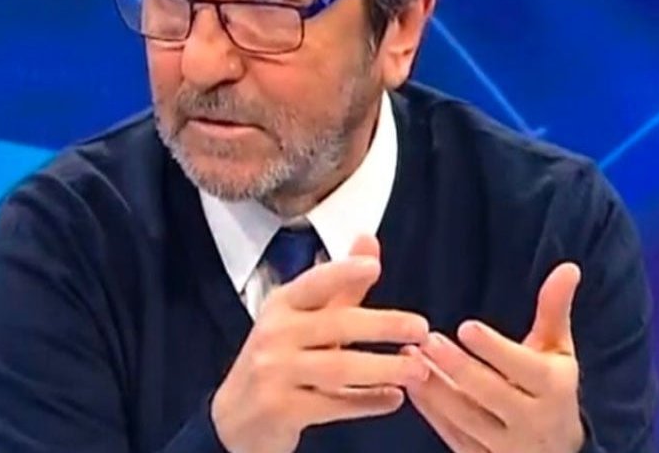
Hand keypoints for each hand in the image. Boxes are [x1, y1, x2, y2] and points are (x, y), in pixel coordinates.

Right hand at [211, 235, 430, 452]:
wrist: (237, 417)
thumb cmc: (278, 359)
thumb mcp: (302, 319)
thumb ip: (341, 285)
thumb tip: (368, 240)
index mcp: (282, 305)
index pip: (314, 283)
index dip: (342, 272)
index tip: (373, 266)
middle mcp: (275, 334)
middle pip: (336, 325)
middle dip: (384, 325)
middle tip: (421, 328)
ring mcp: (275, 372)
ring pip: (339, 368)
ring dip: (384, 368)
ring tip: (417, 369)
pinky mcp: (282, 409)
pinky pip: (334, 404)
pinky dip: (368, 403)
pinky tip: (394, 399)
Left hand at [405, 263, 584, 452]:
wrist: (557, 451)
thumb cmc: (552, 387)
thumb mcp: (558, 350)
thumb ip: (555, 309)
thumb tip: (568, 266)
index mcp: (554, 388)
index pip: (525, 368)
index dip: (495, 349)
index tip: (466, 327)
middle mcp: (533, 420)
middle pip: (492, 394)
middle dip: (458, 368)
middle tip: (427, 339)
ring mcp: (506, 446)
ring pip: (467, 418)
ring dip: (436, 388)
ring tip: (410, 357)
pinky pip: (453, 436)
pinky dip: (431, 411)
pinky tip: (412, 384)